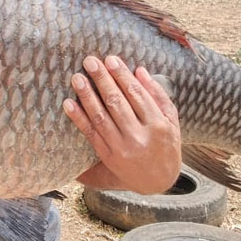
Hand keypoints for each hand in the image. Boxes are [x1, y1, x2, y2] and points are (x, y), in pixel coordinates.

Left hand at [64, 55, 180, 194]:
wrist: (159, 181)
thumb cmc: (166, 145)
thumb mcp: (171, 121)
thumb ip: (158, 95)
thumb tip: (140, 71)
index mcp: (157, 125)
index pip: (137, 94)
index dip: (122, 75)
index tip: (110, 59)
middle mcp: (139, 136)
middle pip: (116, 102)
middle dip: (102, 79)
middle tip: (90, 61)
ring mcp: (121, 147)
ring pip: (101, 117)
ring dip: (87, 95)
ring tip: (77, 78)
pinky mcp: (108, 156)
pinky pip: (91, 133)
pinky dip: (78, 118)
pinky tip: (68, 104)